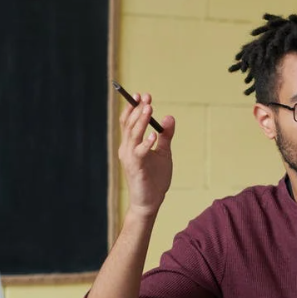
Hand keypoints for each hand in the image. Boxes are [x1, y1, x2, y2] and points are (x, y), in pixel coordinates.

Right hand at [118, 92, 175, 217]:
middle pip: (129, 125)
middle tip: (146, 97)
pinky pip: (139, 153)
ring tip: (149, 108)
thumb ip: (166, 136)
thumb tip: (169, 117)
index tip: (143, 95)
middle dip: (137, 109)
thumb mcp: (163, 153)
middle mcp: (127, 149)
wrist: (150, 202)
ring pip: (132, 135)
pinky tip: (154, 135)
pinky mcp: (136, 168)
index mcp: (131, 144)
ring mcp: (130, 159)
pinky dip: (146, 143)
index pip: (129, 122)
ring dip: (141, 121)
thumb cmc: (154, 178)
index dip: (133, 108)